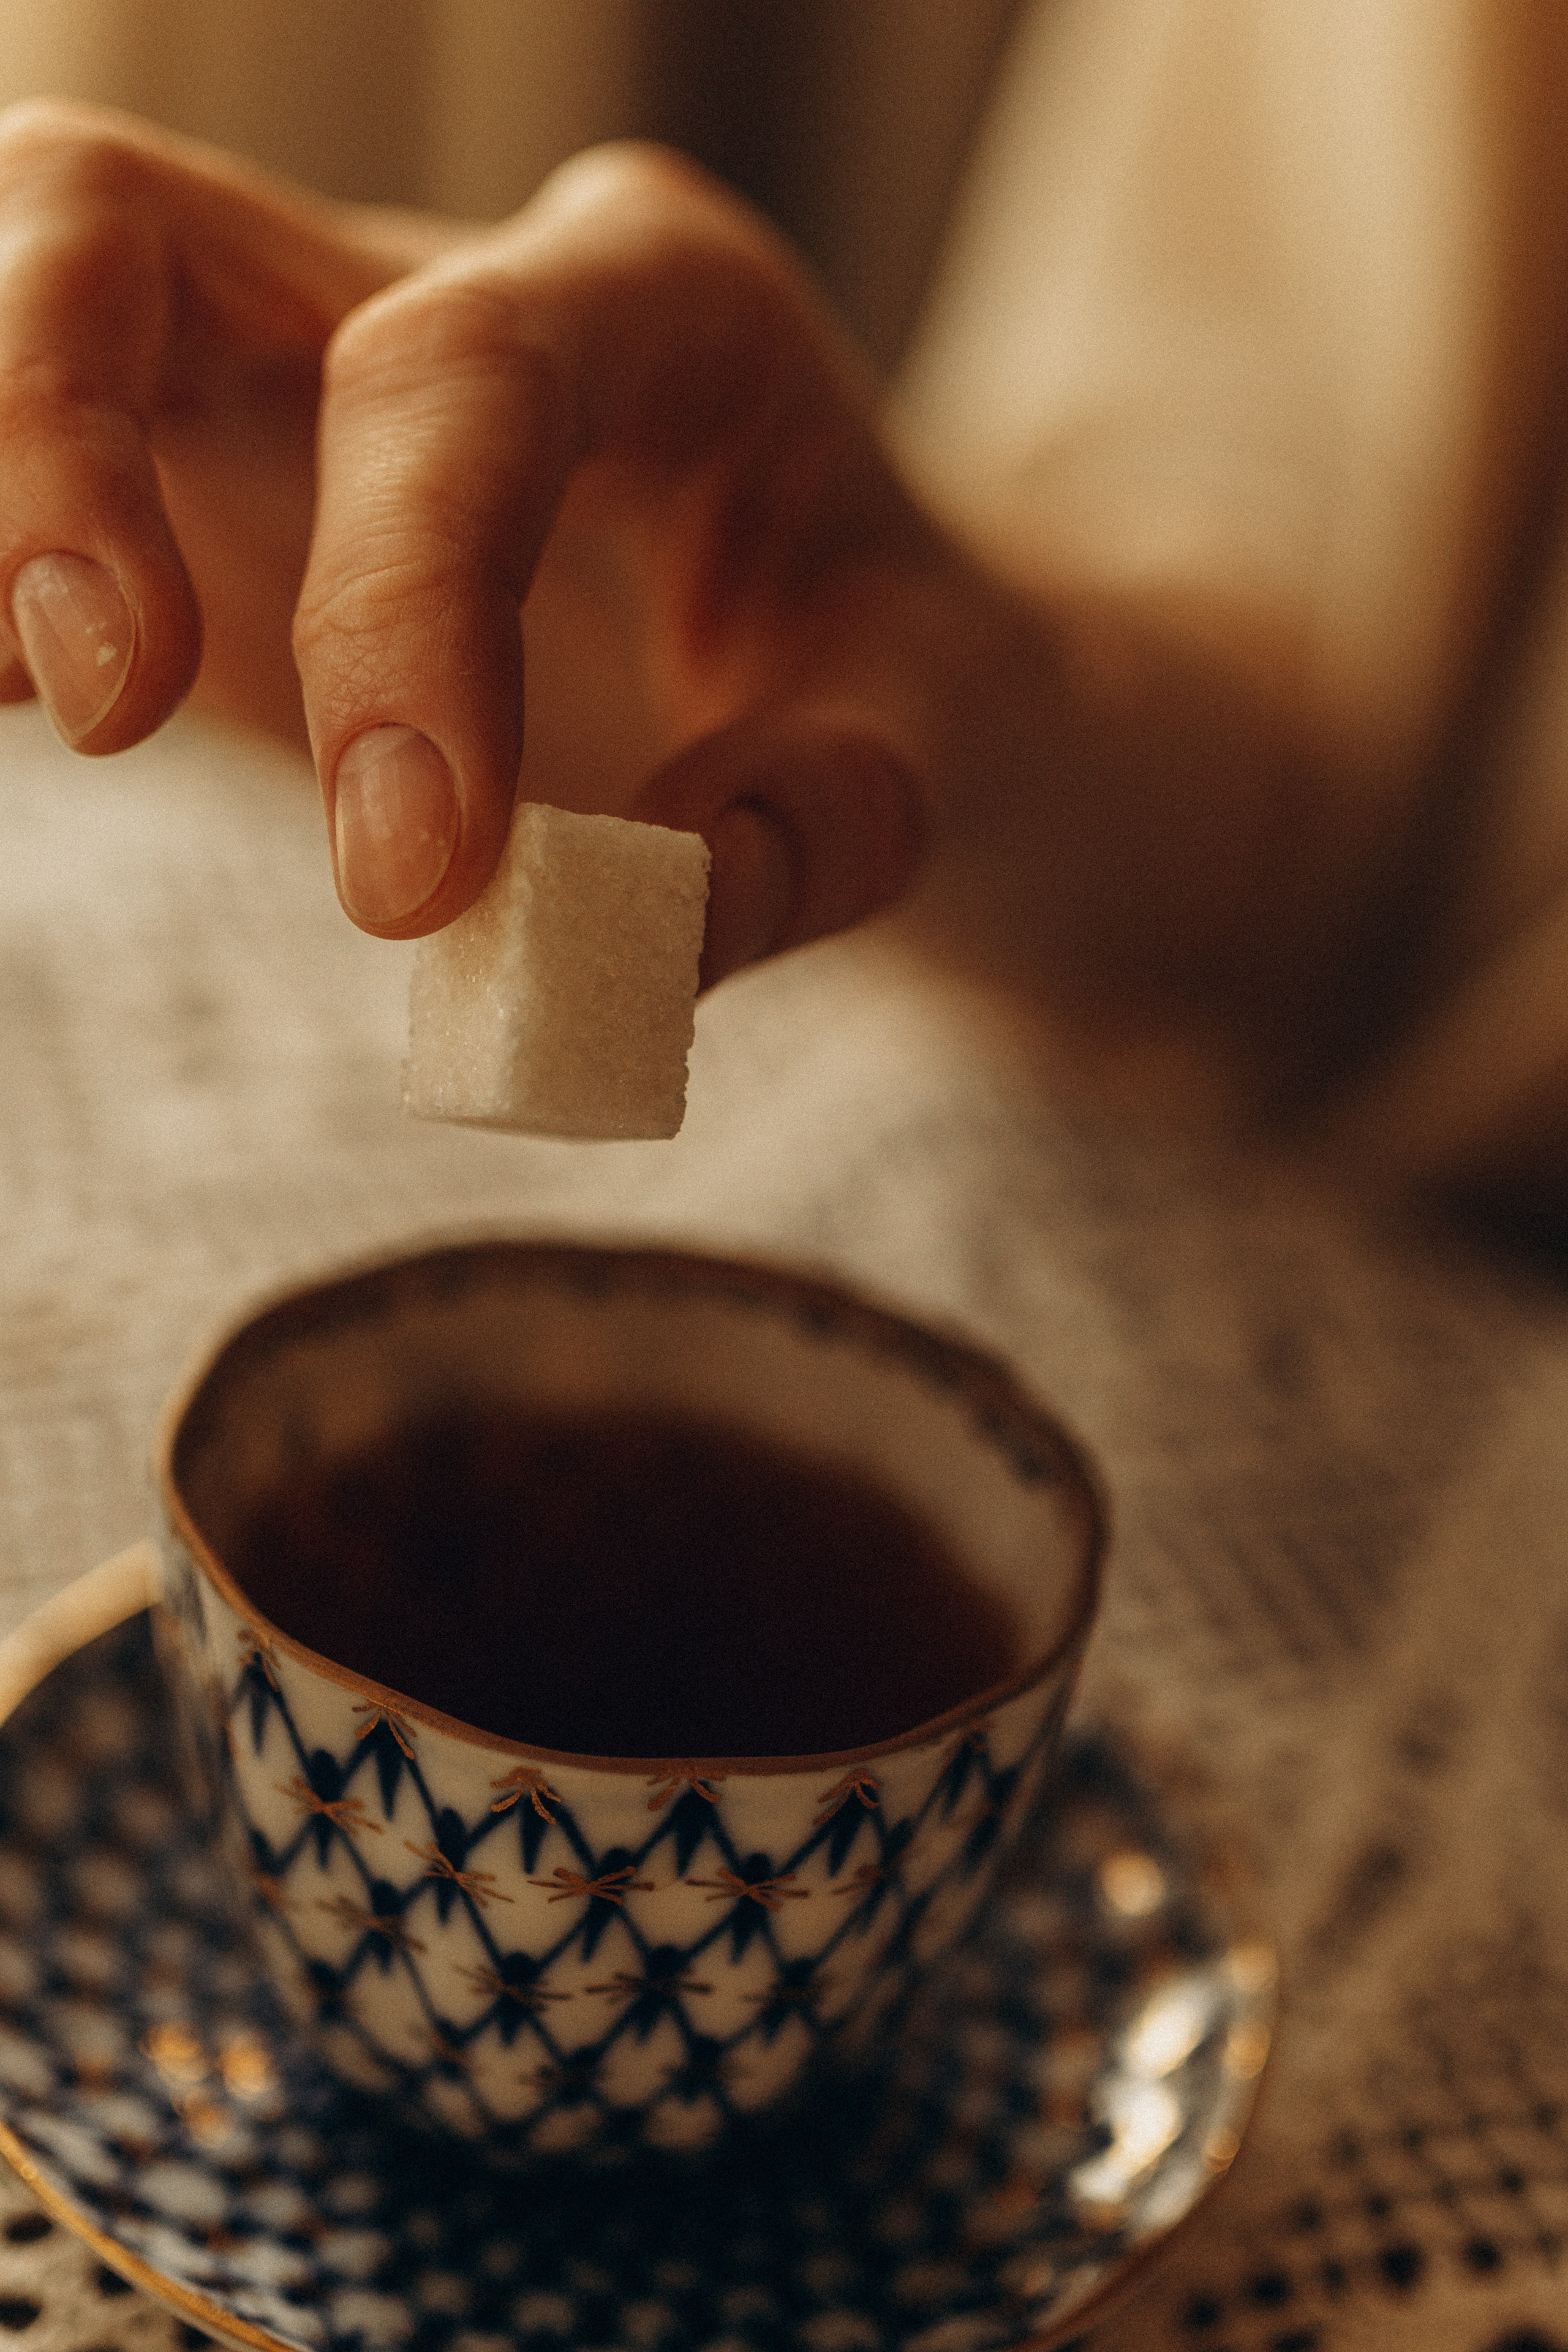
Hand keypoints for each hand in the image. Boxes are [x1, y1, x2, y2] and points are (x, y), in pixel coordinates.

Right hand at [0, 102, 948, 987]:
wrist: (848, 640)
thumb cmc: (882, 664)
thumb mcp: (925, 737)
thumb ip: (816, 826)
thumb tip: (643, 936)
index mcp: (659, 301)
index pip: (462, 375)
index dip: (401, 606)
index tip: (409, 878)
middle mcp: (439, 278)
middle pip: (131, 219)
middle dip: (59, 441)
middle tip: (108, 712)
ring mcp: (288, 351)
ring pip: (39, 283)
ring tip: (16, 700)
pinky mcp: (199, 464)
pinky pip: (31, 439)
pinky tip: (2, 689)